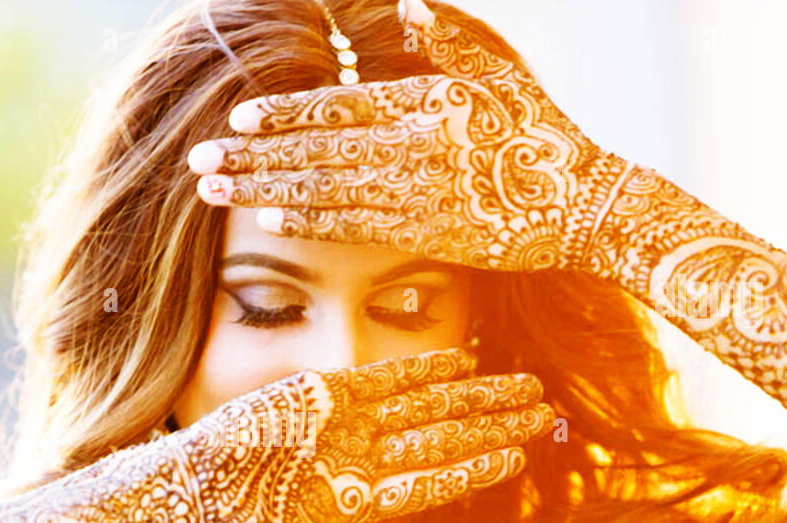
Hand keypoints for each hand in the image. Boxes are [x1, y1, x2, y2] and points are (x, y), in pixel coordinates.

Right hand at [150, 347, 554, 522]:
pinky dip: (422, 369)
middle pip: (442, 438)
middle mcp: (357, 459)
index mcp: (355, 500)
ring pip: (423, 406)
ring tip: (524, 386)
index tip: (522, 458)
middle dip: (494, 426)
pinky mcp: (320, 395)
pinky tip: (464, 362)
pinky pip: (382, 378)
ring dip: (474, 396)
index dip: (478, 468)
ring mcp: (342, 425)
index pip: (433, 480)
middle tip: (546, 412)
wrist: (181, 500)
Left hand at [186, 0, 630, 272]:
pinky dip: (310, 224)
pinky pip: (354, 229)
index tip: (240, 116)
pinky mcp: (426, 235)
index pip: (340, 104)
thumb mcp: (502, 75)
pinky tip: (269, 221)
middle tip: (199, 157)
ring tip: (213, 189)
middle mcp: (414, 147)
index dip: (287, 112)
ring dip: (264, 191)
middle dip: (253, 155)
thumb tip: (406, 1)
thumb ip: (447, 38)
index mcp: (428, 101)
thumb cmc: (543, 135)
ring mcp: (418, 194)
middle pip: (317, 150)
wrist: (587, 206)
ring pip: (324, 191)